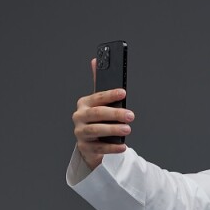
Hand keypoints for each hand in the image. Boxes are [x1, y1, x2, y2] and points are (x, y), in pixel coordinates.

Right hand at [71, 56, 134, 170]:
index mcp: (83, 104)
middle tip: (130, 115)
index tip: (123, 93)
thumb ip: (99, 85)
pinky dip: (112, 147)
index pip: (97, 97)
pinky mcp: (85, 148)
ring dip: (113, 129)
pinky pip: (100, 148)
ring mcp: (81, 133)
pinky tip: (122, 146)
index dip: (110, 94)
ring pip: (97, 130)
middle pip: (97, 114)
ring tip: (127, 129)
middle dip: (115, 113)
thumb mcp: (98, 104)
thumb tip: (96, 61)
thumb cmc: (97, 121)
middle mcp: (79, 117)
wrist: (90, 145)